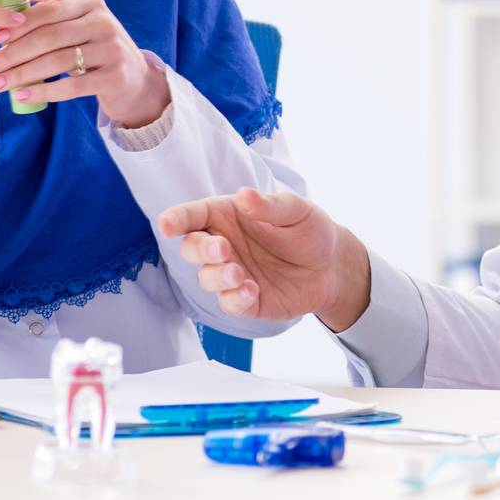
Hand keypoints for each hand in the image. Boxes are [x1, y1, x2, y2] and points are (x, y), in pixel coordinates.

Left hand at [0, 0, 168, 124]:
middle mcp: (103, 22)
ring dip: (22, 74)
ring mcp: (112, 49)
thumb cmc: (94, 53)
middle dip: (13, 54)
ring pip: (56, 61)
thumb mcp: (78, 30)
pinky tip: (22, 96)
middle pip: (48, 37)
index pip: (47, 11)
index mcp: (90, 3)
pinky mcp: (115, 76)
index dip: (17, 25)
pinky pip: (71, 85)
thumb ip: (49, 25)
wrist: (135, 80)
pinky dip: (43, 91)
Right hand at [157, 188, 369, 328]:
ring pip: (206, 278)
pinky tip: (252, 290)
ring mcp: (231, 274)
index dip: (176, 219)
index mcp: (228, 216)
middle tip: (223, 249)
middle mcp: (224, 245)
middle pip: (191, 248)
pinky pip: (228, 304)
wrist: (333, 267)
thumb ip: (270, 206)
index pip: (193, 215)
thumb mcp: (296, 210)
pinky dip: (235, 299)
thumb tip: (244, 195)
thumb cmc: (309, 229)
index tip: (166, 224)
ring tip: (240, 273)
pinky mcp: (244, 301)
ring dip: (218, 276)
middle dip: (200, 250)